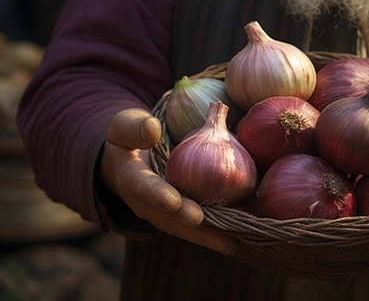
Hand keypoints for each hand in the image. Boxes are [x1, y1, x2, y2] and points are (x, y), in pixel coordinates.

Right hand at [100, 108, 237, 254]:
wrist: (131, 163)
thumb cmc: (129, 139)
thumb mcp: (124, 127)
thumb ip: (134, 128)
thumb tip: (152, 129)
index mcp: (131, 181)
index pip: (143, 188)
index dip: (157, 196)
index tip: (172, 201)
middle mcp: (149, 205)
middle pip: (169, 217)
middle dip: (186, 220)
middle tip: (201, 220)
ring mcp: (167, 215)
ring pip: (188, 229)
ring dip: (208, 235)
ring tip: (230, 242)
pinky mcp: (184, 216)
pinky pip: (203, 226)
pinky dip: (222, 230)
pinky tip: (245, 233)